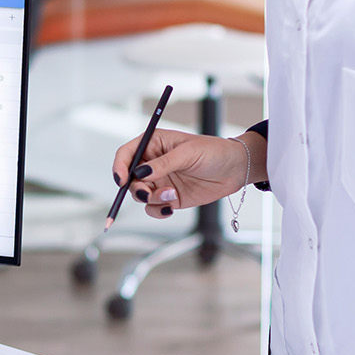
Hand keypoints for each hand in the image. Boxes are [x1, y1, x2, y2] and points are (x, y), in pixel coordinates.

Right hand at [111, 129, 251, 218]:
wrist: (235, 170)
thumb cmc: (213, 151)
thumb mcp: (188, 153)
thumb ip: (163, 164)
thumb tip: (141, 173)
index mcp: (154, 144)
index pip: (126, 154)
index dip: (119, 167)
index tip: (121, 180)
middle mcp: (153, 163)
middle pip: (129, 179)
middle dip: (136, 188)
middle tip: (147, 192)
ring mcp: (161, 181)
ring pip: (140, 195)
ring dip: (151, 199)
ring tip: (171, 195)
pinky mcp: (169, 197)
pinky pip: (153, 208)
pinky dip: (158, 210)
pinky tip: (171, 206)